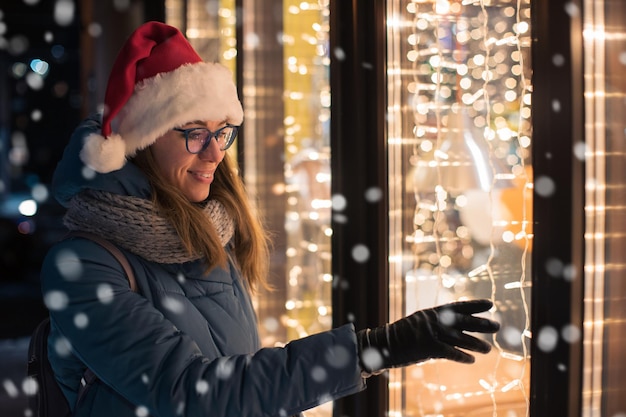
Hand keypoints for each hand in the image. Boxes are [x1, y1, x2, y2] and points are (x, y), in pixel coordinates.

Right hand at [356, 299, 499, 372]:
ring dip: (475, 344)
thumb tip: (452, 329)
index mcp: (430, 313)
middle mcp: (432, 320)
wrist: (382, 344)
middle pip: (462, 321)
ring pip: (459, 338)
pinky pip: (450, 352)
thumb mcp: (417, 324)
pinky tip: (471, 360)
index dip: (474, 305)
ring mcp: (430, 332)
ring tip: (488, 349)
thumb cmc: (400, 336)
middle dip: (481, 324)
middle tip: (497, 326)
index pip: (457, 307)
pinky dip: (462, 356)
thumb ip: (434, 325)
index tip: (490, 304)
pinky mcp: (427, 346)